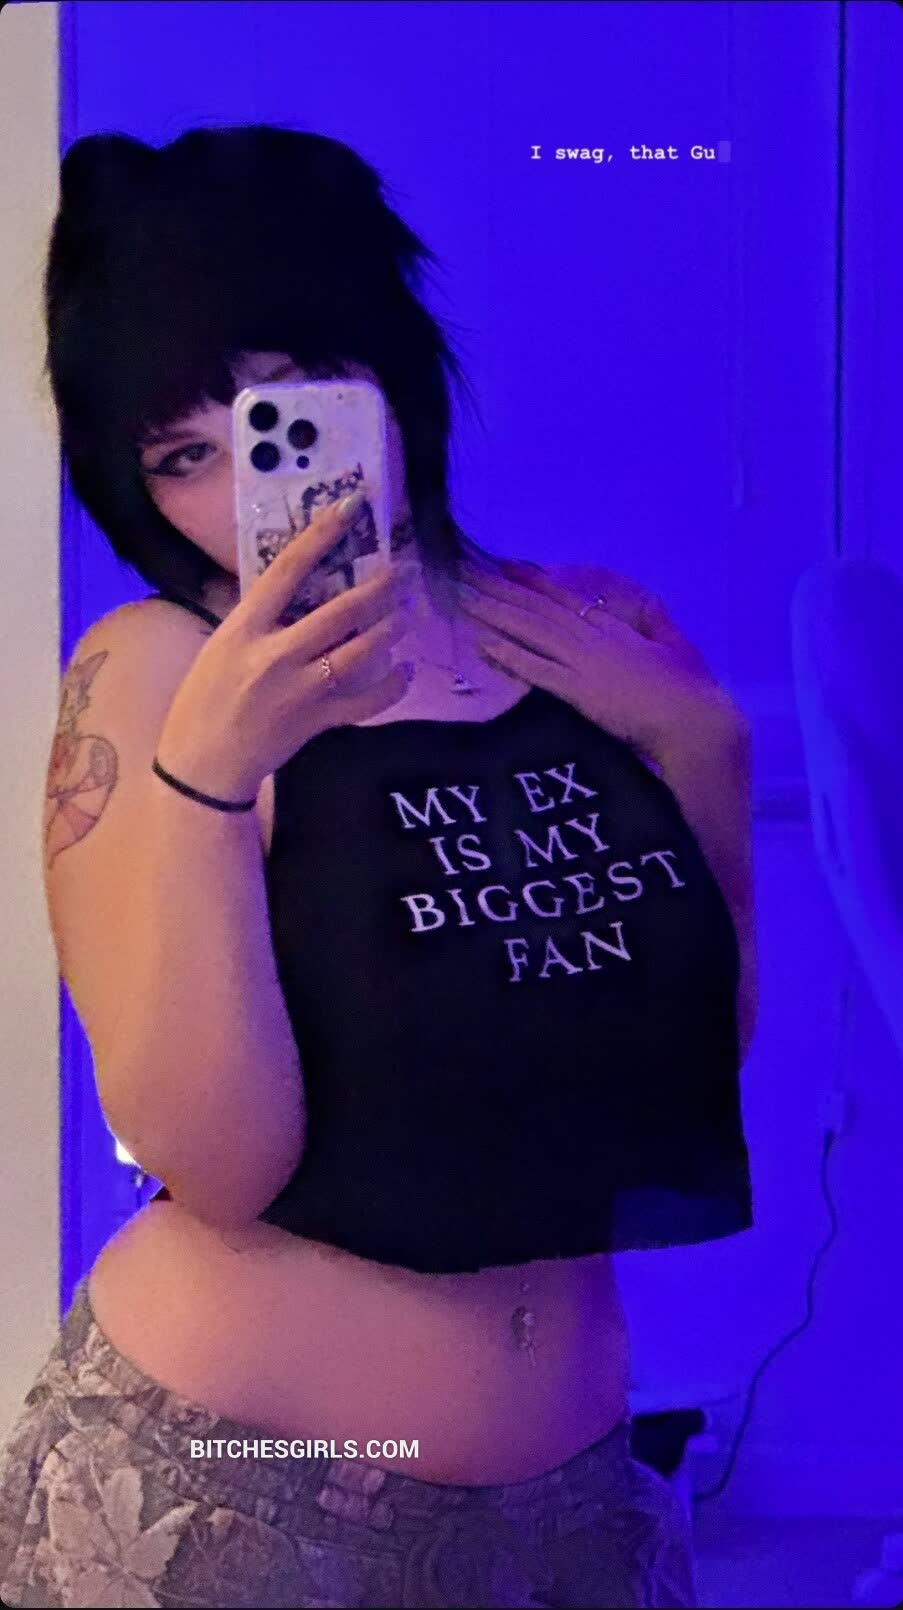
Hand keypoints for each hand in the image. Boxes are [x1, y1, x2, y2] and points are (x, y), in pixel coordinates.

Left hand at [456, 557, 745, 768]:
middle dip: (497, 590)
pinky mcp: (579, 691)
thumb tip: (651, 606)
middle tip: (463, 574)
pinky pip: (536, 669)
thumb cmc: (692, 691)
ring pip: (530, 630)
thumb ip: (659, 625)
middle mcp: (594, 639)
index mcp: (615, 629)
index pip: (564, 598)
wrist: (696, 721)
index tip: (503, 566)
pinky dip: (509, 655)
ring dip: (493, 614)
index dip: (532, 581)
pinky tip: (482, 644)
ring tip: (461, 600)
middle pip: (537, 608)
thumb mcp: (677, 648)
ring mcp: (584, 663)